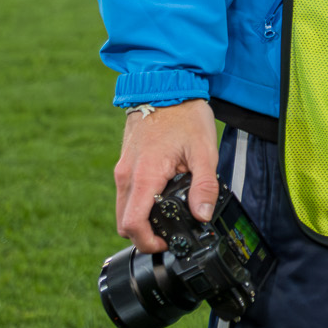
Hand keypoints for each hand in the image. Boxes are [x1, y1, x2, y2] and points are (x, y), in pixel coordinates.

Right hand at [113, 99, 218, 251]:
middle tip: (170, 233)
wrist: (166, 84)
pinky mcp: (125, 163)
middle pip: (124, 222)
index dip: (148, 242)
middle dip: (144, 234)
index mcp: (144, 176)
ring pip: (124, 208)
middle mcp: (126, 175)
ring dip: (142, 218)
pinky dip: (140, 203)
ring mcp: (123, 169)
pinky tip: (163, 195)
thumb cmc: (185, 114)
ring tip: (170, 213)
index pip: (133, 224)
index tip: (167, 243)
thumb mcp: (204, 151)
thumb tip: (202, 215)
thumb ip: (205, 186)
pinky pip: (126, 193)